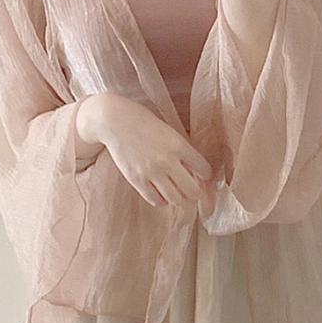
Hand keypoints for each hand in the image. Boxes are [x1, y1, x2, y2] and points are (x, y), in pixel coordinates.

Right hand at [88, 93, 214, 215]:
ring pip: (175, 199)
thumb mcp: (169, 132)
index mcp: (179, 145)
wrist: (116, 121)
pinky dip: (162, 201)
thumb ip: (182, 150)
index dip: (206, 175)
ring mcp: (151, 171)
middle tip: (192, 192)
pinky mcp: (136, 179)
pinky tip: (161, 194)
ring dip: (179, 199)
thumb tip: (195, 172)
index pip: (204, 169)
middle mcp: (168, 160)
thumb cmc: (144, 123)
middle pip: (192, 190)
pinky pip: (155, 200)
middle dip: (195, 193)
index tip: (202, 176)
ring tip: (178, 195)